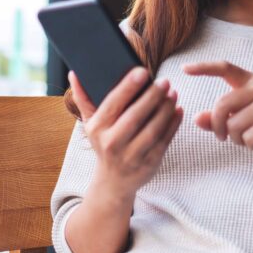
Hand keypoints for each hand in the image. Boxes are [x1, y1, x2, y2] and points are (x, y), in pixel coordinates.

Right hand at [68, 67, 183, 198]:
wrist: (113, 182)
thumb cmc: (103, 143)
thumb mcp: (90, 123)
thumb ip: (83, 98)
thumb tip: (74, 73)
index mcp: (97, 128)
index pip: (113, 104)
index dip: (128, 87)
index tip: (143, 71)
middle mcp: (112, 143)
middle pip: (135, 117)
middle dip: (152, 97)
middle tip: (165, 81)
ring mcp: (131, 156)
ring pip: (152, 130)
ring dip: (165, 110)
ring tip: (173, 93)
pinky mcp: (149, 164)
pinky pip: (164, 141)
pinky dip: (173, 124)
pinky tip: (178, 110)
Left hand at [182, 60, 252, 170]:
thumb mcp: (234, 122)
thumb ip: (215, 119)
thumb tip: (196, 118)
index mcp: (251, 82)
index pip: (225, 68)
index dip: (204, 67)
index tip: (184, 69)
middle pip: (222, 105)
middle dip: (218, 127)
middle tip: (225, 137)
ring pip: (234, 125)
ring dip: (237, 139)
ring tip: (252, 137)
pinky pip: (248, 138)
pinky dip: (250, 146)